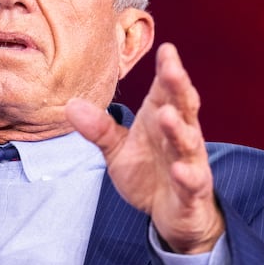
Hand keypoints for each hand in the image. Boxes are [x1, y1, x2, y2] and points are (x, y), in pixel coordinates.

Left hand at [66, 43, 223, 253]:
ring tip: (166, 115)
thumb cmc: (148, 172)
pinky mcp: (192, 192)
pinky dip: (188, 176)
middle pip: (183, 108)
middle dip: (179, 88)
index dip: (169, 70)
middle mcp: (181, 136)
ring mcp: (190, 163)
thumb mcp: (118, 149)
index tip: (167, 49)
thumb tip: (70, 104)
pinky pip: (192, 182)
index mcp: (162, 119)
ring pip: (188, 142)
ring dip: (178, 130)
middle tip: (172, 69)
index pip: (167, 90)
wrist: (171, 215)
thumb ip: (99, 127)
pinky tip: (180, 169)